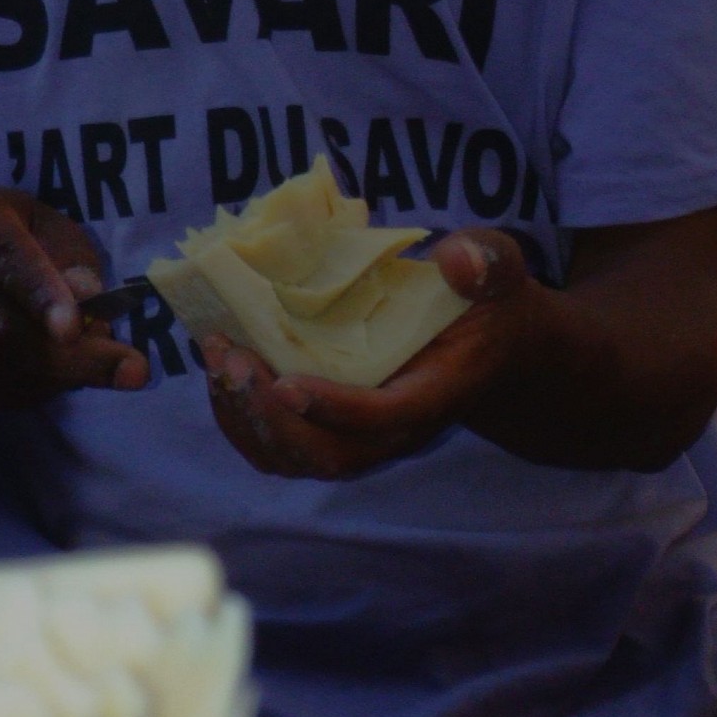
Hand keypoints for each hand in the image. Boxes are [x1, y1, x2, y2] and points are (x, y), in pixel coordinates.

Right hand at [0, 188, 148, 410]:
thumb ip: (71, 255)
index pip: (3, 260)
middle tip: (130, 370)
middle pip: (2, 331)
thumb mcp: (45, 226)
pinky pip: (0, 394)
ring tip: (103, 363)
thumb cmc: (12, 241)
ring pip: (6, 371)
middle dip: (70, 357)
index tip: (75, 329)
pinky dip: (44, 390)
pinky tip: (62, 371)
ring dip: (66, 376)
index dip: (40, 294)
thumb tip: (87, 294)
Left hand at [200, 228, 539, 478]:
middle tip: (232, 358)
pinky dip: (242, 415)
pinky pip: (280, 444)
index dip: (332, 407)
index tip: (284, 381)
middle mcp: (396, 432)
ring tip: (216, 356)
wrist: (493, 349)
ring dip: (245, 416)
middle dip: (270, 416)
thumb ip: (485, 262)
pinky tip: (223, 366)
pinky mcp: (333, 429)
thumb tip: (453, 259)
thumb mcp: (500, 272)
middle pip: (328, 455)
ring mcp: (361, 438)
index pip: (383, 418)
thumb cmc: (490, 305)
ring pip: (295, 457)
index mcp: (436, 394)